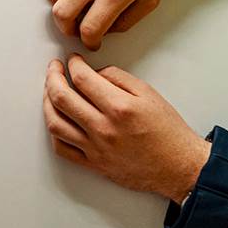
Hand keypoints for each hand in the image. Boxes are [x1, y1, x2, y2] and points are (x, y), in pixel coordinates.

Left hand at [43, 55, 210, 203]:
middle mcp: (103, 128)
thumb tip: (93, 72)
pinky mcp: (93, 164)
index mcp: (119, 107)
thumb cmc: (167, 131)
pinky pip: (61, 148)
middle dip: (52, 77)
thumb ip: (117, 77)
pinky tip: (56, 119)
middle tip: (54, 69)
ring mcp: (95, 148)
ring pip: (55, 123)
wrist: (180, 167)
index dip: (72, 64)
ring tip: (50, 91)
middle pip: (60, 97)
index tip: (72, 60)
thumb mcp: (148, 93)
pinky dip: (53, 131)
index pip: (81, 78)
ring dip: (46, 102)